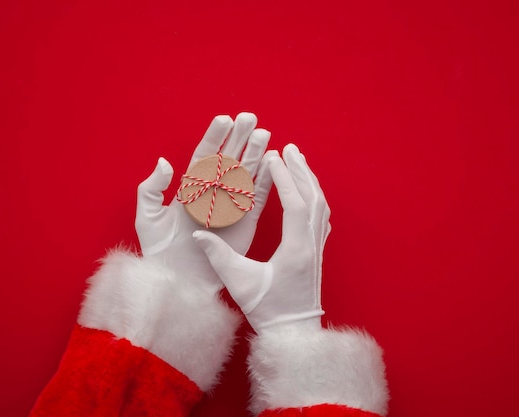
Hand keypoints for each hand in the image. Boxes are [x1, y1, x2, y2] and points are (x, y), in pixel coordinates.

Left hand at [135, 113, 272, 291]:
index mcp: (190, 188)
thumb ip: (152, 188)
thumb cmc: (160, 252)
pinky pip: (258, 197)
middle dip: (240, 138)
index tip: (225, 119)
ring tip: (265, 133)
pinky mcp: (245, 221)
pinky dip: (266, 180)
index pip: (204, 155)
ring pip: (246, 174)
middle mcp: (213, 193)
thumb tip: (164, 161)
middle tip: (251, 118)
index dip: (215, 137)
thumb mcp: (148, 218)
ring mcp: (231, 206)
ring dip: (256, 154)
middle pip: (229, 159)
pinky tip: (274, 163)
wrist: (179, 282)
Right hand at [193, 144, 330, 330]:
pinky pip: (321, 216)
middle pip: (313, 198)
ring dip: (309, 181)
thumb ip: (218, 257)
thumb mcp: (239, 283)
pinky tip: (307, 191)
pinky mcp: (317, 253)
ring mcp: (317, 248)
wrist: (293, 333)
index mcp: (296, 249)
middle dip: (301, 171)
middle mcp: (311, 245)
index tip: (274, 156)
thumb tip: (198, 235)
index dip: (284, 178)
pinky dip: (314, 196)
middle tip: (289, 148)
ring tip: (298, 161)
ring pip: (320, 205)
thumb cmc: (267, 310)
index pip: (295, 204)